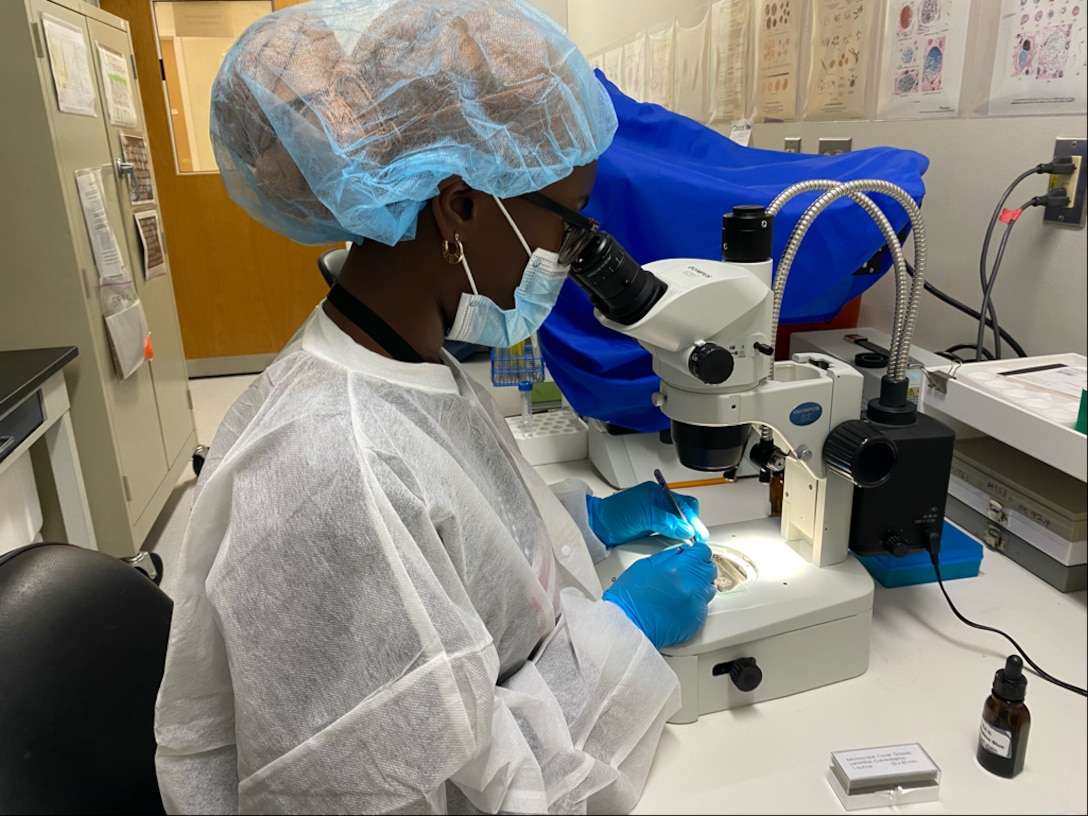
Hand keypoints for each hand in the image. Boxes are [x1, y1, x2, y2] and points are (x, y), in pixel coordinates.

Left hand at [587, 481, 709, 546]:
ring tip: (688, 544)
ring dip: (684, 533)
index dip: (693, 519)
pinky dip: (675, 539)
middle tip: (696, 540)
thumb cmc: (613, 513)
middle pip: (684, 514)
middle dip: (692, 526)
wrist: (597, 526)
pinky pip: (669, 533)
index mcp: (658, 494)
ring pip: (678, 525)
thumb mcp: (643, 515)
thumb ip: (665, 521)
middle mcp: (659, 504)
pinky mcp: (652, 529)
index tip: (697, 533)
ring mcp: (656, 517)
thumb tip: (685, 528)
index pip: (684, 504)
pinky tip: (676, 545)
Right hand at [602, 542, 717, 648]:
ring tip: (680, 590)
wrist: (627, 625)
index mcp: (678, 568)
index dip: (697, 552)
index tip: (693, 555)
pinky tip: (678, 604)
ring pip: (709, 589)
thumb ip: (668, 556)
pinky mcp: (696, 620)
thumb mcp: (645, 565)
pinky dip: (694, 604)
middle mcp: (691, 586)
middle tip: (686, 572)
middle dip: (699, 568)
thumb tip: (682, 552)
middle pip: (710, 570)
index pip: (703, 552)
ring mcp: (695, 604)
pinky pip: (703, 607)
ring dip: (698, 586)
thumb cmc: (629, 598)